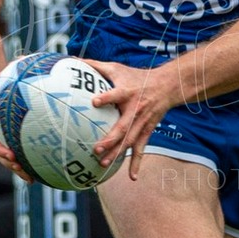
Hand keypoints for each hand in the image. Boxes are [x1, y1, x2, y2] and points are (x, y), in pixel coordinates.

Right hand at [0, 76, 33, 182]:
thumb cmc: (2, 87)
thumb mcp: (5, 77)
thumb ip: (14, 68)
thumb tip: (25, 57)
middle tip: (11, 156)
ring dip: (10, 165)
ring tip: (24, 173)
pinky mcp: (3, 148)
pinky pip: (10, 160)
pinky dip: (19, 170)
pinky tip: (34, 178)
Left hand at [85, 59, 177, 176]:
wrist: (166, 86)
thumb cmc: (136, 77)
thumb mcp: (117, 68)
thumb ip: (95, 66)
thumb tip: (72, 60)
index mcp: (128, 92)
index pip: (116, 94)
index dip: (107, 98)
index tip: (95, 101)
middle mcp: (135, 110)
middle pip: (123, 126)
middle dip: (110, 139)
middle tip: (96, 149)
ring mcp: (142, 123)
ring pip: (129, 141)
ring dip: (117, 153)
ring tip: (103, 164)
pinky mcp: (146, 131)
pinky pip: (141, 149)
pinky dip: (136, 163)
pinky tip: (132, 177)